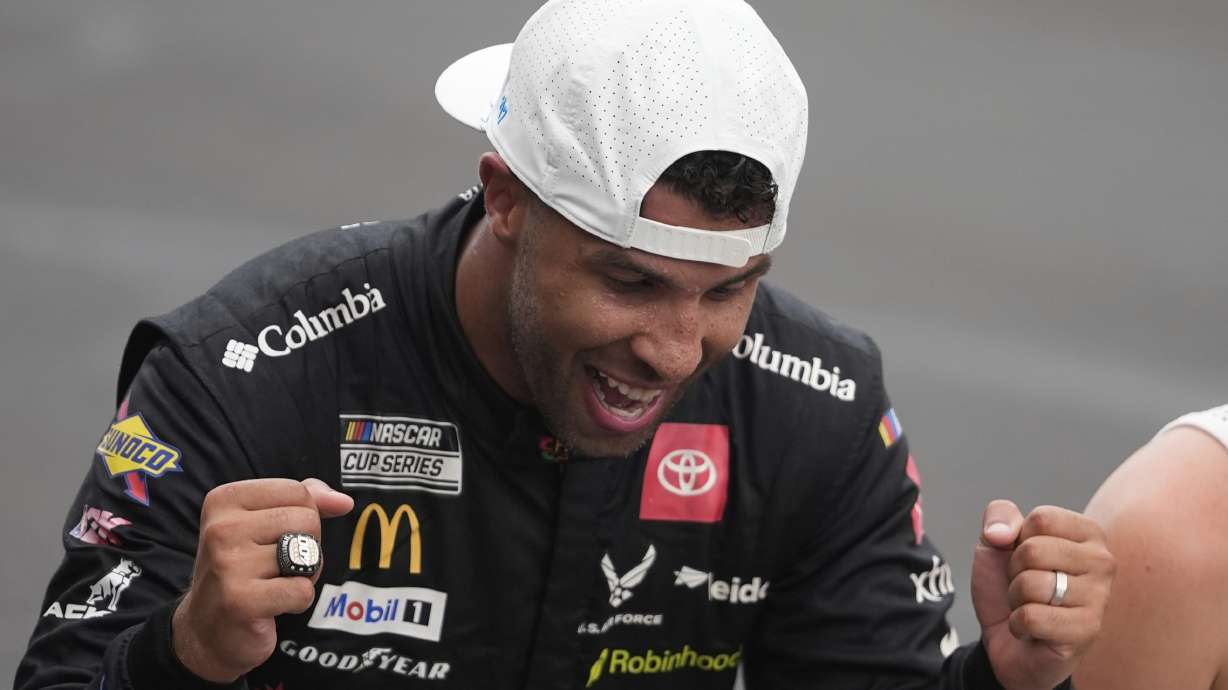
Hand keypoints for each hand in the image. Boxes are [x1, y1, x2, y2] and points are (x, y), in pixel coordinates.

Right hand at [172, 478, 352, 681]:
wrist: (207, 630)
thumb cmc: (244, 570)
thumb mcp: (265, 523)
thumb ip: (305, 502)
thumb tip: (344, 501)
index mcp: (224, 500)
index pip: (298, 491)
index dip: (304, 517)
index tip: (276, 538)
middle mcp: (220, 528)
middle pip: (307, 520)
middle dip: (307, 546)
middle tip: (277, 567)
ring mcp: (228, 565)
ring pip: (308, 555)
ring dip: (304, 574)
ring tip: (274, 584)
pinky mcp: (240, 601)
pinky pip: (302, 590)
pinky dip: (298, 601)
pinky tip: (272, 606)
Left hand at [970, 500, 1114, 689]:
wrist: (1009, 639)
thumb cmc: (1011, 586)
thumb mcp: (995, 542)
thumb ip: (999, 515)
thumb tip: (1001, 533)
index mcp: (1088, 533)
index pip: (1041, 519)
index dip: (1017, 540)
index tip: (1027, 559)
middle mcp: (1103, 561)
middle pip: (1034, 550)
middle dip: (1014, 571)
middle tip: (1026, 587)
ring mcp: (1100, 597)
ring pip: (1032, 584)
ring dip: (1016, 598)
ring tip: (1031, 606)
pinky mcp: (1087, 630)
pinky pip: (1032, 617)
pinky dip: (1018, 624)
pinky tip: (1033, 629)